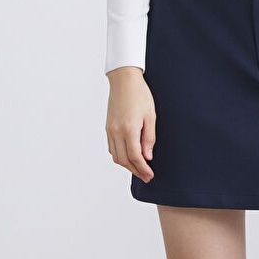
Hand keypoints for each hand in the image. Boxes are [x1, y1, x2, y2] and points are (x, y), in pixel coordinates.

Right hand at [105, 67, 156, 181]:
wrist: (124, 81)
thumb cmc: (140, 95)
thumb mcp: (151, 116)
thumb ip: (149, 138)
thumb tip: (147, 157)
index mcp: (129, 129)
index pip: (135, 157)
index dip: (143, 169)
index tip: (150, 175)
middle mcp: (116, 132)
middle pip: (124, 160)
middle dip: (135, 171)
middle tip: (146, 176)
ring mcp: (110, 130)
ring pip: (116, 156)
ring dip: (127, 165)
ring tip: (138, 169)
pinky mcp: (108, 127)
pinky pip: (112, 148)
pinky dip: (119, 156)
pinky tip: (128, 157)